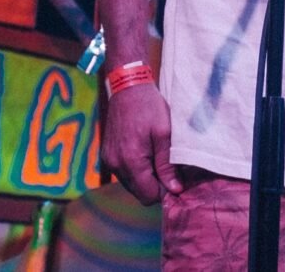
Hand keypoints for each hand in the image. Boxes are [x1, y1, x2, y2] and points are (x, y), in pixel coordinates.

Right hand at [101, 84, 182, 204]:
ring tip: (158, 157)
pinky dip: (136, 169)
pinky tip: (146, 152)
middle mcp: (116, 165)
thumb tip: (175, 189)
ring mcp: (109, 160)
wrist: (128, 88)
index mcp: (131, 161)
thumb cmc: (149, 108)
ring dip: (146, 177)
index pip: (148, 196)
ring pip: (131, 184)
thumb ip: (167, 164)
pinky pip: (123, 173)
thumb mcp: (164, 134)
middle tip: (170, 167)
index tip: (177, 180)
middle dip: (156, 185)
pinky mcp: (107, 154)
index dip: (165, 192)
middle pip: (139, 193)